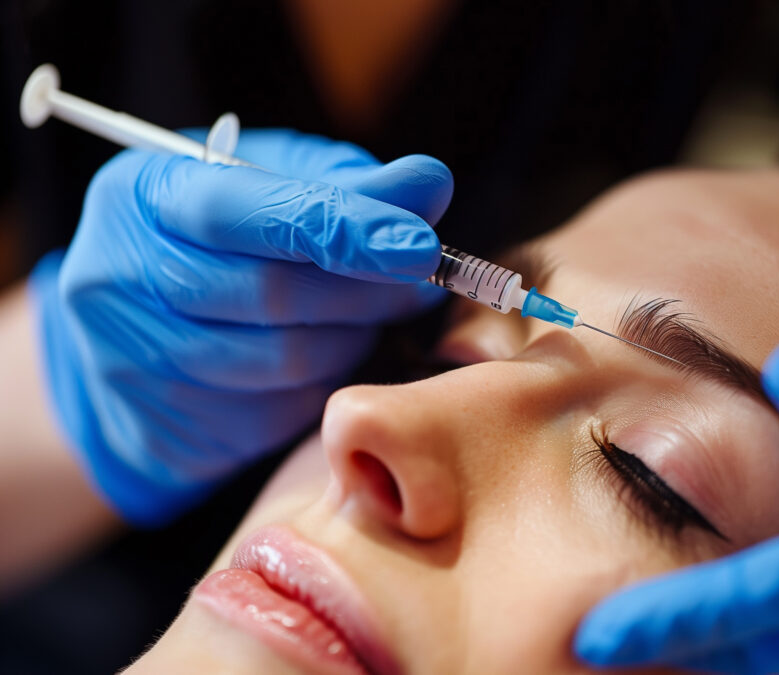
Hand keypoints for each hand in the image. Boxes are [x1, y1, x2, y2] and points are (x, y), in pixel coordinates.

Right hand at [30, 129, 451, 525]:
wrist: (134, 331)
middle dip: (367, 288)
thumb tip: (430, 182)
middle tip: (422, 278)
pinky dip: (331, 375)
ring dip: (358, 333)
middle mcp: (121, 274)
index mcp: (142, 193)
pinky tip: (338, 348)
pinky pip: (285, 405)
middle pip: (271, 292)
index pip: (244, 213)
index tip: (419, 244)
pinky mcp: (175, 421)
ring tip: (380, 310)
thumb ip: (348, 183)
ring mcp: (138, 358)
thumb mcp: (272, 182)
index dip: (342, 228)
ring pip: (287, 357)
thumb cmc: (220, 237)